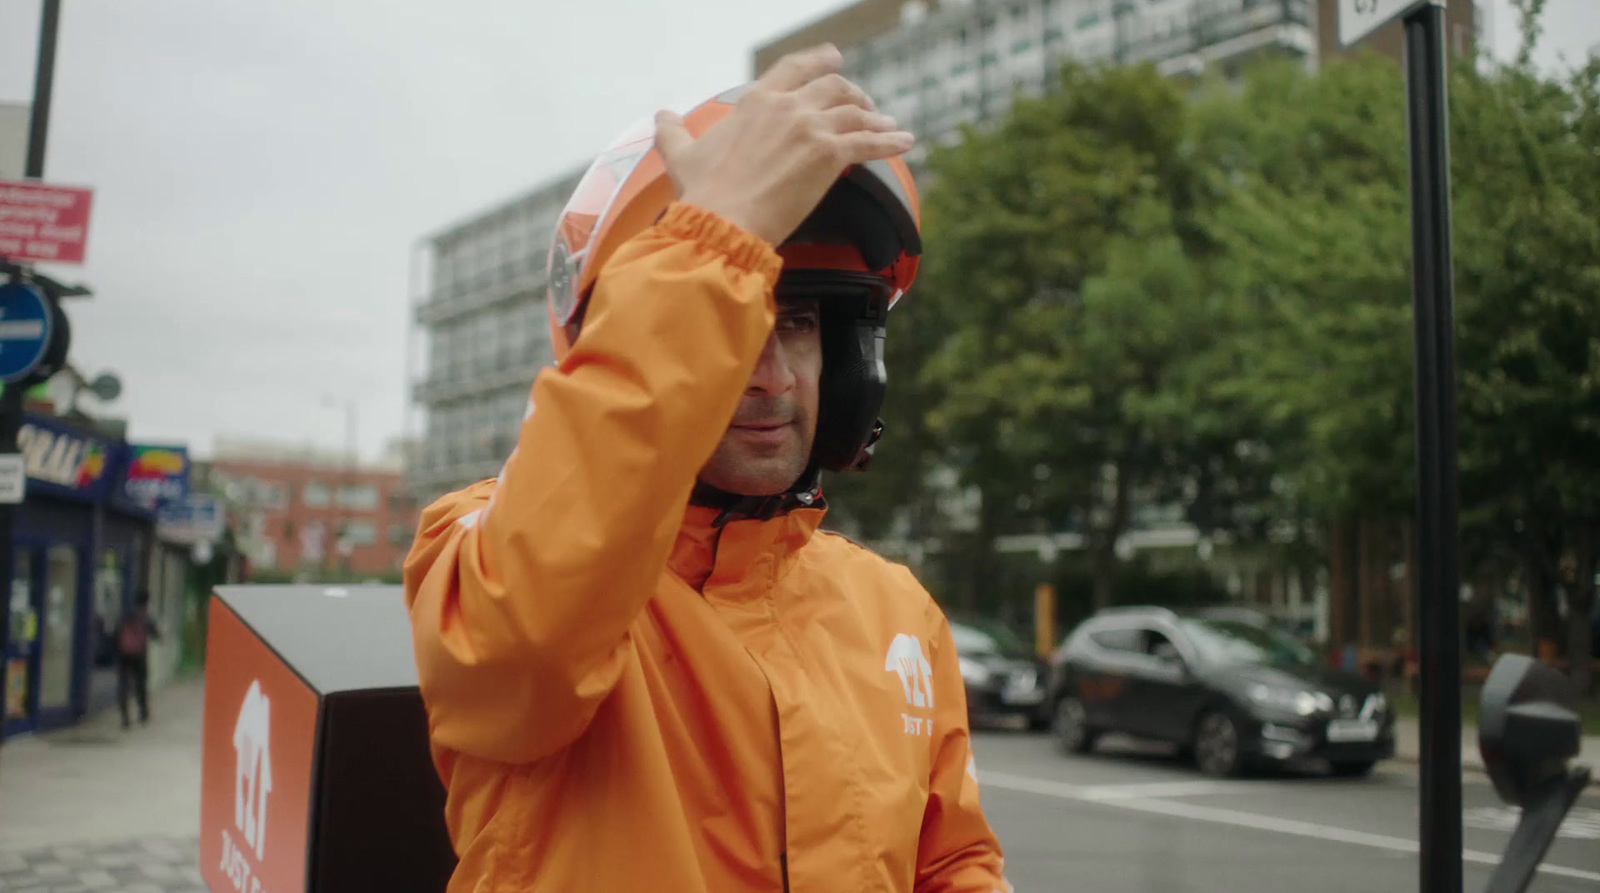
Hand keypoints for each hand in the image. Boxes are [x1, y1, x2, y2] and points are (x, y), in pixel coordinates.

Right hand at [653, 44, 914, 245]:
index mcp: (756, 102)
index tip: (834, 59)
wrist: (721, 221)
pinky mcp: (830, 156)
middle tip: (865, 105)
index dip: (818, 61)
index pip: (794, 68)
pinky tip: (905, 142)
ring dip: (876, 119)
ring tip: (890, 126)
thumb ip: (673, 131)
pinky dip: (891, 142)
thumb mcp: (681, 154)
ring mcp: (811, 128)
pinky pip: (871, 143)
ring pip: (856, 113)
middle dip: (854, 94)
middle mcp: (787, 107)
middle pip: (834, 87)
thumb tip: (661, 116)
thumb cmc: (702, 192)